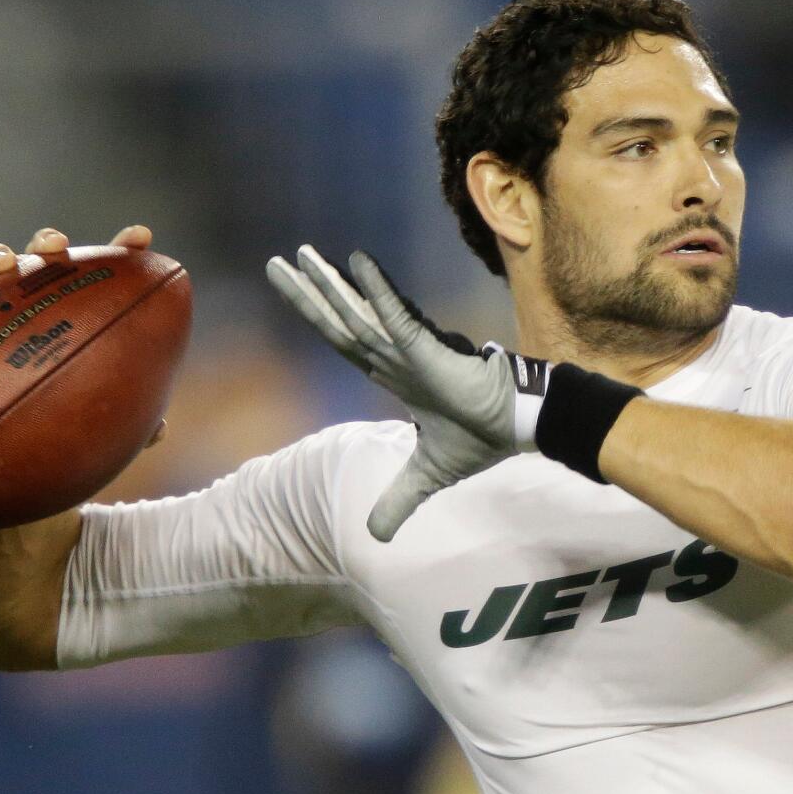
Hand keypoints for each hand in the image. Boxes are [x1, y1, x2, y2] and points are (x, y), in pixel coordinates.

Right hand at [0, 224, 166, 447]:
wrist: (20, 428)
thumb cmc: (76, 412)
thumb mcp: (107, 418)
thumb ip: (132, 420)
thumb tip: (158, 433)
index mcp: (88, 304)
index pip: (113, 270)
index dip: (127, 249)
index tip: (141, 236)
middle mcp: (46, 294)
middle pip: (50, 256)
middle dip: (50, 242)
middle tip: (55, 246)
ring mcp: (7, 304)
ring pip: (1, 271)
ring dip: (0, 258)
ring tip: (1, 263)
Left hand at [267, 246, 545, 541]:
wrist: (516, 427)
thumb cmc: (480, 438)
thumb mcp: (426, 476)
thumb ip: (398, 500)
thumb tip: (375, 538)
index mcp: (391, 372)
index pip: (343, 340)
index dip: (316, 316)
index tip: (293, 290)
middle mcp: (393, 355)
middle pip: (338, 321)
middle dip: (307, 293)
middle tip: (275, 264)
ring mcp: (407, 349)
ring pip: (357, 314)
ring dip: (330, 286)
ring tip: (300, 255)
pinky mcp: (427, 349)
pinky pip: (396, 315)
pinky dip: (376, 290)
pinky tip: (357, 261)